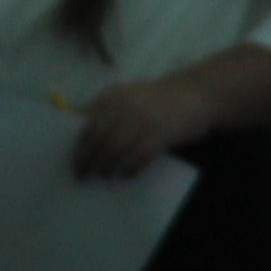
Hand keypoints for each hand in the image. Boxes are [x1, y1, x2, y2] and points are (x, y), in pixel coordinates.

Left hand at [70, 77, 214, 178]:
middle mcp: (125, 106)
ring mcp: (143, 120)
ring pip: (114, 149)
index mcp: (113, 96)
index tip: (73, 161)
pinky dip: (130, 170)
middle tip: (83, 175)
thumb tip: (78, 131)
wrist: (198, 93)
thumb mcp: (129, 96)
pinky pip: (139, 157)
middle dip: (88, 160)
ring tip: (104, 176)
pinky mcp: (161, 134)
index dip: (78, 145)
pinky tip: (126, 176)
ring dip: (106, 166)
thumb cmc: (159, 100)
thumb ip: (105, 110)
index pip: (87, 124)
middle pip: (97, 139)